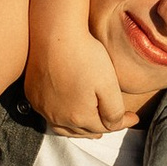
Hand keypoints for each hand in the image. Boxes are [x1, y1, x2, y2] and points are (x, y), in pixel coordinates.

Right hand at [25, 17, 130, 137]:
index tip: (134, 117)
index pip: (104, 128)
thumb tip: (115, 126)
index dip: (121, 123)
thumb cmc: (85, 56)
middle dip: (100, 129)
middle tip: (112, 125)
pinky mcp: (32, 95)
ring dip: (79, 128)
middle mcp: (57, 117)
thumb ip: (114, 111)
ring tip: (89, 126)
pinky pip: (48, 114)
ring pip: (63, 128)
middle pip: (83, 131)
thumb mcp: (108, 85)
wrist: (55, 34)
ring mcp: (42, 107)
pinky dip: (61, 117)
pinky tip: (67, 111)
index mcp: (78, 117)